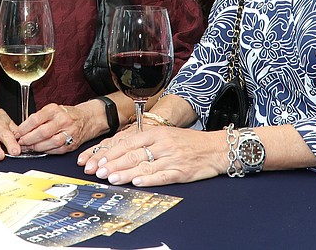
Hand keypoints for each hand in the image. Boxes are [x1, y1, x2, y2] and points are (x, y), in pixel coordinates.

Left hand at [17, 103, 85, 154]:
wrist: (86, 119)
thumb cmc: (66, 114)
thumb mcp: (52, 110)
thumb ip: (38, 118)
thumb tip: (22, 129)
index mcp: (55, 110)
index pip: (35, 119)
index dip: (24, 128)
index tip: (17, 133)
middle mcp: (63, 120)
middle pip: (42, 132)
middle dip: (28, 139)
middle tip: (20, 142)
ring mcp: (69, 132)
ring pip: (50, 142)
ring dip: (36, 147)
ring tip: (28, 147)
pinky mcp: (72, 144)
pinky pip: (56, 150)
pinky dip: (46, 151)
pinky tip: (39, 150)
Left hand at [77, 126, 226, 186]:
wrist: (216, 148)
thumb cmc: (189, 142)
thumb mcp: (167, 134)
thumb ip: (147, 141)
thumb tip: (123, 150)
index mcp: (158, 133)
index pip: (129, 142)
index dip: (113, 152)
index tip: (100, 160)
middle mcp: (163, 144)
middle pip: (134, 154)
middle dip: (114, 164)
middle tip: (99, 172)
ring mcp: (172, 158)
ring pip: (144, 166)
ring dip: (126, 173)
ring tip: (111, 178)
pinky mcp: (181, 172)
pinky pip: (162, 176)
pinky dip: (148, 180)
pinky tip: (136, 182)